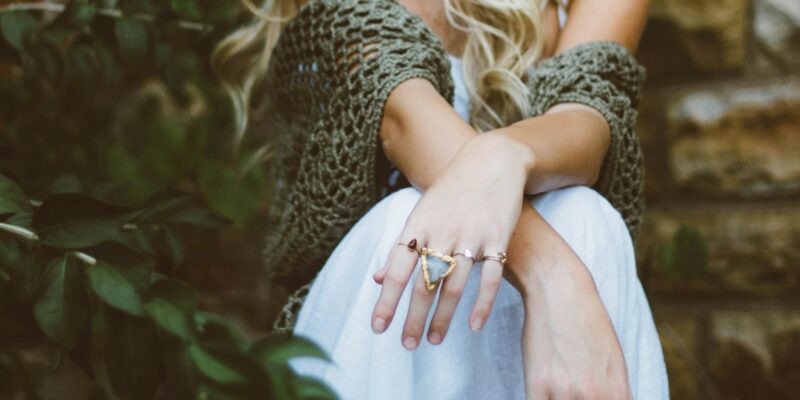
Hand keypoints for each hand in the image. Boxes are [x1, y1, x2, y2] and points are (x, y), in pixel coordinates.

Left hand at [370, 133, 533, 349]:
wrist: (491, 161)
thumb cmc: (451, 192)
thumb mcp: (420, 214)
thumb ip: (401, 248)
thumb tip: (377, 279)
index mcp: (418, 226)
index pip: (397, 271)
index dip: (386, 301)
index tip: (378, 328)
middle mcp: (442, 233)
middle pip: (423, 284)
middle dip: (413, 318)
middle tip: (406, 345)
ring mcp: (470, 236)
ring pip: (454, 286)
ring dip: (443, 317)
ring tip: (434, 340)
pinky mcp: (497, 238)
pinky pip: (490, 278)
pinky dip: (482, 304)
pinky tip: (474, 325)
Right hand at [515, 209, 631, 399]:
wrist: (559, 288)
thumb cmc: (586, 321)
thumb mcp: (612, 359)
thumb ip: (613, 393)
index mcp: (618, 391)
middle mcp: (595, 395)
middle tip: (573, 394)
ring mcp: (566, 391)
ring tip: (563, 390)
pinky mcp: (538, 384)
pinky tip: (544, 393)